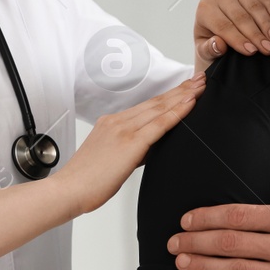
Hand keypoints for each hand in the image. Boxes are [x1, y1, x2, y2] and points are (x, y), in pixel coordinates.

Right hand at [60, 76, 204, 214]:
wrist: (69, 190)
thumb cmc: (86, 181)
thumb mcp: (110, 158)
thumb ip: (130, 150)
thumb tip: (148, 150)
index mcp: (111, 123)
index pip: (147, 106)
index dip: (168, 95)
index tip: (184, 87)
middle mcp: (117, 121)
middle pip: (156, 102)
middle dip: (180, 89)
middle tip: (199, 79)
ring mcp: (123, 129)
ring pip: (160, 108)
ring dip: (183, 96)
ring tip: (200, 87)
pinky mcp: (130, 142)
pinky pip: (159, 124)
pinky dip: (177, 112)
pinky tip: (190, 104)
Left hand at [194, 0, 269, 72]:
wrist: (221, 34)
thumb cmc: (212, 45)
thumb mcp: (206, 52)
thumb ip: (209, 49)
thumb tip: (219, 44)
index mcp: (205, 10)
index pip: (223, 26)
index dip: (238, 39)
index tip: (252, 52)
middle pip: (240, 16)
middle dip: (256, 34)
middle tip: (269, 49)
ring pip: (253, 6)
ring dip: (267, 24)